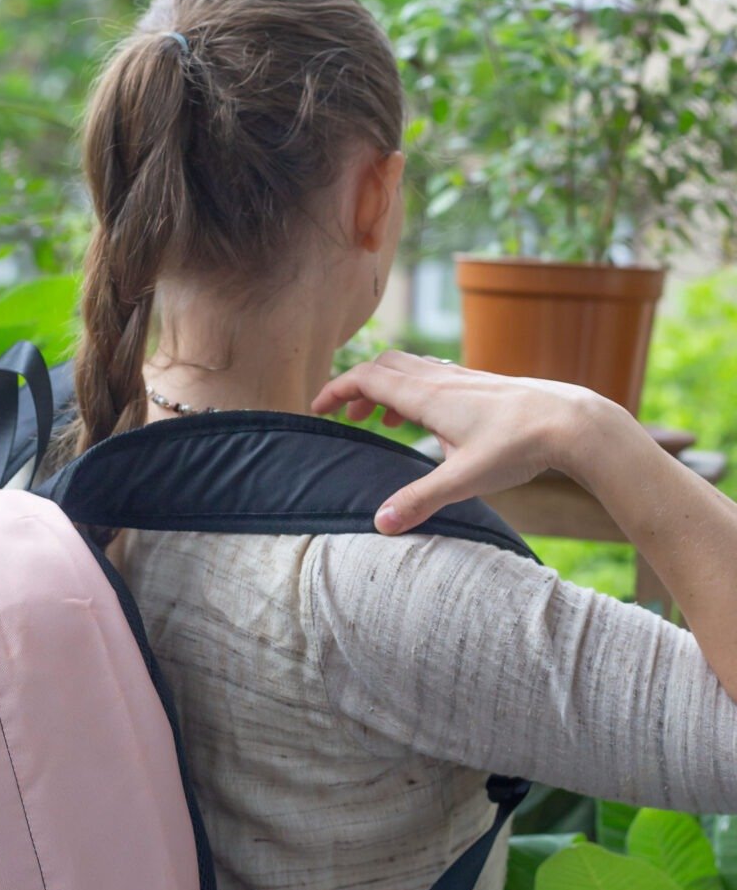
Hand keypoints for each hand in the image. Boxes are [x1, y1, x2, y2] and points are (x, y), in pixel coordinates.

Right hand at [311, 351, 615, 533]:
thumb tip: (379, 524)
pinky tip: (427, 421)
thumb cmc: (518, 445)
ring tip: (380, 420)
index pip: (366, 378)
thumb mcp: (464, 480)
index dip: (336, 390)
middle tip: (346, 416)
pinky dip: (414, 390)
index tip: (317, 409)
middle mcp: (440, 378)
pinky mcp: (480, 384)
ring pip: (410, 368)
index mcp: (427, 395)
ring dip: (386, 387)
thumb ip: (420, 501)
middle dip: (357, 387)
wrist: (571, 421)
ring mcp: (462, 377)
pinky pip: (433, 376)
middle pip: (383, 365)